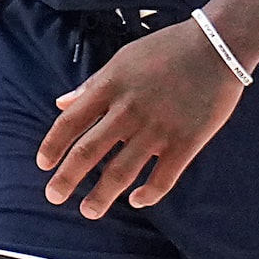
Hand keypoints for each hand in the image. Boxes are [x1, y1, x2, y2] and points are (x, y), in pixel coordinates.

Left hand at [36, 18, 246, 218]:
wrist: (215, 47)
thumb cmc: (166, 49)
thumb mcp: (122, 59)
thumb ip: (92, 85)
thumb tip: (62, 103)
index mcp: (110, 86)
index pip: (71, 122)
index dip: (53, 145)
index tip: (43, 164)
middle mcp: (127, 110)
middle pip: (89, 151)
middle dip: (67, 178)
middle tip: (53, 196)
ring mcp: (156, 129)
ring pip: (121, 172)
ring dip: (101, 196)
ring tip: (89, 211)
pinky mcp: (185, 144)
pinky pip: (162, 179)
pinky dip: (147, 194)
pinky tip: (137, 201)